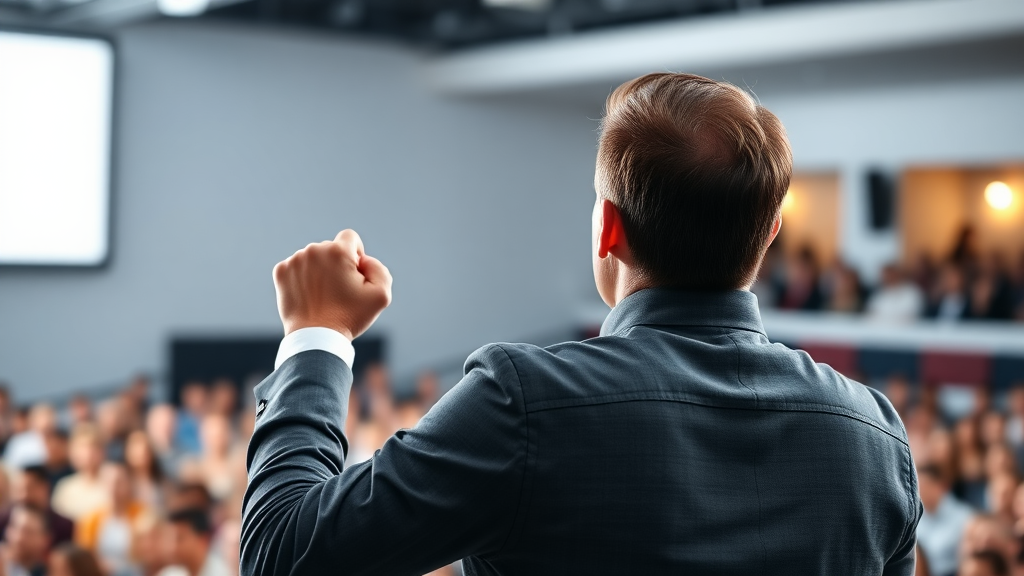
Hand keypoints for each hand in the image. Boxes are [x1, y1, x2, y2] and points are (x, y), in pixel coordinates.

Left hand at [273, 229, 392, 339]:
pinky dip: (302, 278)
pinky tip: (308, 295)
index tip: (353, 275)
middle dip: (337, 265)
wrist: (315, 337)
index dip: (356, 255)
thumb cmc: (350, 317)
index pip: (350, 237)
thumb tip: (364, 260)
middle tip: (338, 291)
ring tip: (322, 295)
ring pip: (313, 258)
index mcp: (338, 251)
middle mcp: (314, 250)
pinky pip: (296, 267)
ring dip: (319, 270)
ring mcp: (294, 260)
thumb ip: (379, 269)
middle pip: (331, 248)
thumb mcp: (381, 296)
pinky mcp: (281, 272)